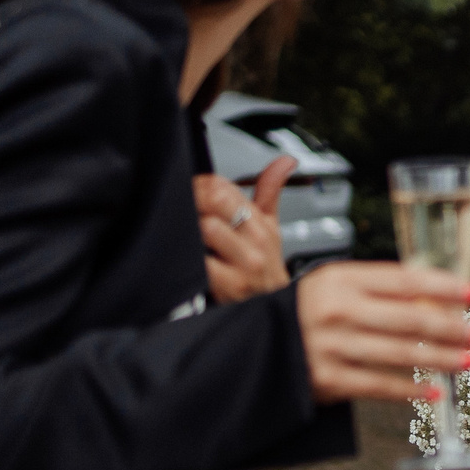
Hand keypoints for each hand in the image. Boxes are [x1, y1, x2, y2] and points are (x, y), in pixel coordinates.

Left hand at [196, 156, 293, 301]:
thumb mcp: (272, 228)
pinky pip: (202, 261)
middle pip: (215, 199)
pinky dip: (190, 256)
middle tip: (184, 208)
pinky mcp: (229, 285)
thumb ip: (270, 191)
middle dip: (193, 199)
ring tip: (186, 233)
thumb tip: (285, 162)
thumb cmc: (267, 268)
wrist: (275, 307)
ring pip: (207, 227)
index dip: (201, 185)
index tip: (194, 192)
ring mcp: (243, 263)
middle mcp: (254, 240)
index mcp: (260, 222)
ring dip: (190, 228)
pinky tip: (188, 256)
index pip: (225, 186)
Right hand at [295, 261, 469, 404]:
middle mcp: (337, 309)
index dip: (444, 287)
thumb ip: (379, 290)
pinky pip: (380, 386)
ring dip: (442, 359)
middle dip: (452, 327)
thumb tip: (438, 300)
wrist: (257, 347)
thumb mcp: (335, 287)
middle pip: (410, 318)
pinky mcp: (328, 379)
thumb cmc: (307, 314)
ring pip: (401, 353)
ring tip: (469, 361)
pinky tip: (435, 391)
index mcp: (342, 279)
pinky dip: (411, 390)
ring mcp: (332, 345)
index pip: (405, 280)